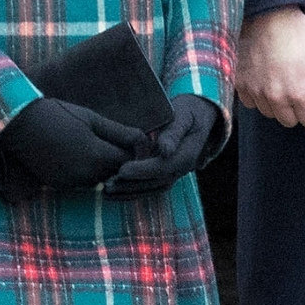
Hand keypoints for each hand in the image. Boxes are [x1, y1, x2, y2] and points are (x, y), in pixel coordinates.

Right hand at [0, 98, 145, 192]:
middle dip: (120, 161)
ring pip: (100, 179)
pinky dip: (86, 172)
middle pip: (116, 173)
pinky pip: (82, 183)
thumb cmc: (57, 114)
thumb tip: (144, 141)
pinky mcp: (60, 185)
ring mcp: (72, 183)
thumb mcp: (92, 118)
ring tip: (95, 146)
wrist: (19, 124)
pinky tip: (77, 154)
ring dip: (103, 168)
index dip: (135, 152)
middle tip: (117, 142)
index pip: (130, 162)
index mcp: (97, 155)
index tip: (131, 141)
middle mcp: (86, 175)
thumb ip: (120, 132)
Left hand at [104, 94, 219, 197]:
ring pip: (152, 188)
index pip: (164, 167)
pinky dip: (132, 192)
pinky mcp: (165, 175)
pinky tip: (114, 192)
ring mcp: (174, 173)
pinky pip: (150, 188)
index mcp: (187, 154)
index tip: (122, 170)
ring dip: (130, 192)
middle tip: (108, 183)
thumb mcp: (183, 116)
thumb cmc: (188, 112)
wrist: (198, 118)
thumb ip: (174, 132)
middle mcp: (181, 168)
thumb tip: (165, 150)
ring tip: (107, 190)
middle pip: (156, 182)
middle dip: (132, 185)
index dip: (143, 170)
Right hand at [236, 6, 304, 128]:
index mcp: (299, 92)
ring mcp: (255, 92)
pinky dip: (258, 96)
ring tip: (279, 79)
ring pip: (270, 114)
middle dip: (296, 108)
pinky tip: (263, 78)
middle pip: (290, 121)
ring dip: (276, 103)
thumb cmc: (297, 33)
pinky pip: (251, 103)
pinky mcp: (240, 84)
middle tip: (296, 85)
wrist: (267, 13)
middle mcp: (275, 97)